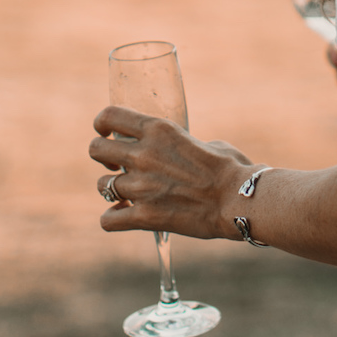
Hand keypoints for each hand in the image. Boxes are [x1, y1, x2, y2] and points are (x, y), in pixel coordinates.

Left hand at [91, 105, 254, 237]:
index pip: (109, 116)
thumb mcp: (204, 142)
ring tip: (126, 194)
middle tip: (115, 165)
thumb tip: (177, 153)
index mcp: (159, 130)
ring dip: (111, 190)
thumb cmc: (231, 168)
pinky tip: (124, 216)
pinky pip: (108, 220)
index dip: (101, 124)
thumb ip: (181, 145)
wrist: (241, 200)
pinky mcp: (145, 216)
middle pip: (96, 149)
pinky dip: (113, 218)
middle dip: (102, 157)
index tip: (105, 132)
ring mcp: (141, 187)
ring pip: (101, 186)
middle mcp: (144, 155)